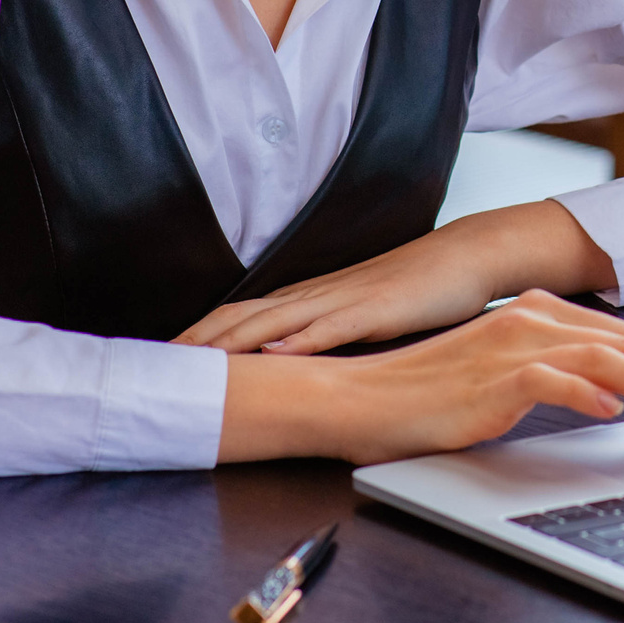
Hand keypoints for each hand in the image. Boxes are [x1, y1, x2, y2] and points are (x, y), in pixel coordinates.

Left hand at [175, 199, 618, 355]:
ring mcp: (345, 299)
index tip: (164, 358)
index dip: (201, 335)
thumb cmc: (418, 290)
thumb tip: (287, 358)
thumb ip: (325, 332)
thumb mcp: (361, 315)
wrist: (467, 257)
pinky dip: (298, 340)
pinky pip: (331, 326)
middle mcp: (319, 294)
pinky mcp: (376, 310)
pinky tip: (273, 353)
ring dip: (232, 340)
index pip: (242, 315)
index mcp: (313, 298)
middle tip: (156, 365)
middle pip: (244, 315)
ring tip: (194, 361)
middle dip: (198, 340)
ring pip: (276, 319)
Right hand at [217, 289, 623, 464]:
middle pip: (619, 341)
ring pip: (598, 356)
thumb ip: (550, 372)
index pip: (614, 333)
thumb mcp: (500, 376)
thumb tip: (604, 392)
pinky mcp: (491, 379)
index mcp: (532, 314)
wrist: (362, 399)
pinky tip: (612, 410)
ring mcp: (509, 346)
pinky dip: (587, 392)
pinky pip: (551, 380)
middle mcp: (526, 321)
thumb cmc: (429, 394)